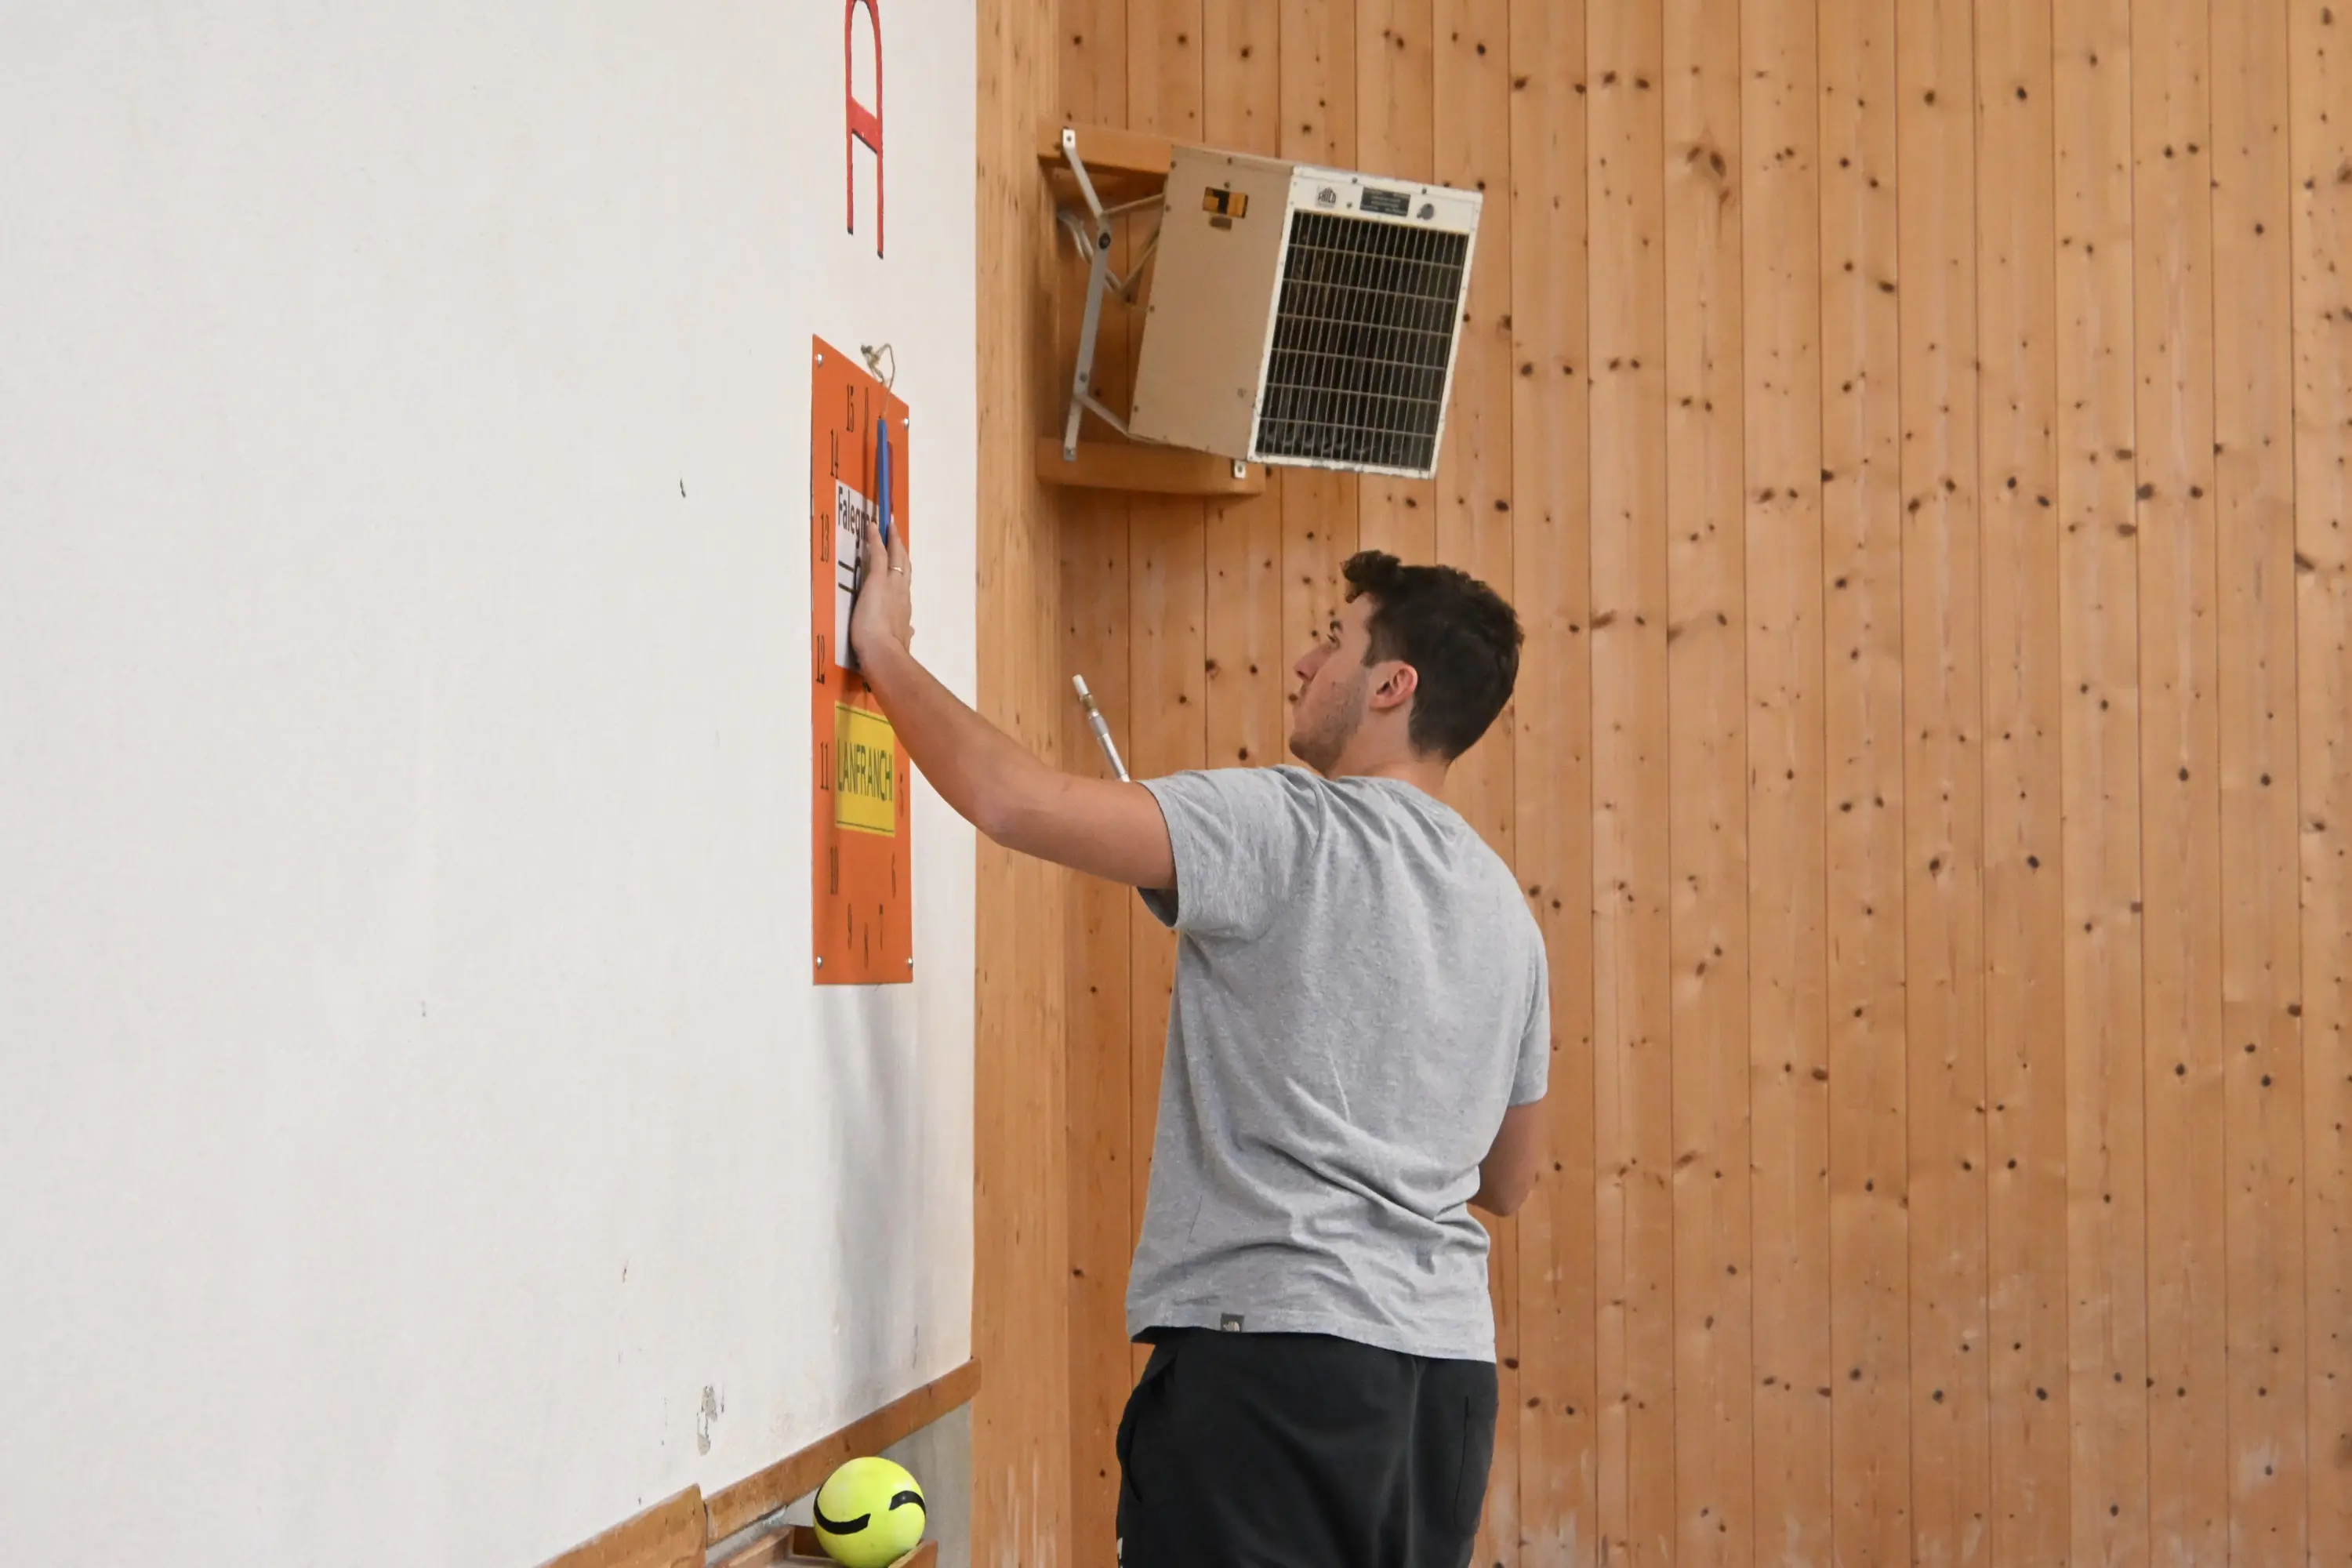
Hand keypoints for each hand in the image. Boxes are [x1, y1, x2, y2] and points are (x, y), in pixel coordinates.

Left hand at [850, 513, 912, 665]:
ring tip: (889, 527)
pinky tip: (872, 526)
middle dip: (901, 548)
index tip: (903, 559)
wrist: (884, 652)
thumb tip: (912, 631)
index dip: (904, 570)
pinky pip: (878, 554)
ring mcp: (891, 584)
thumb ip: (905, 634)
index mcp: (904, 608)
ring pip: (895, 557)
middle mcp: (902, 593)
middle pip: (905, 565)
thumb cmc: (890, 651)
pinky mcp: (877, 579)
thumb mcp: (901, 641)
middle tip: (897, 534)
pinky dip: (875, 539)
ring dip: (892, 541)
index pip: (905, 583)